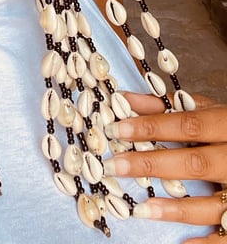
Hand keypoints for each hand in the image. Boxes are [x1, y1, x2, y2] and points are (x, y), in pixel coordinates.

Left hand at [103, 92, 226, 241]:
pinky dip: (208, 241)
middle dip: (152, 165)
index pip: (187, 125)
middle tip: (116, 166)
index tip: (118, 130)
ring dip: (176, 209)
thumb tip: (127, 99)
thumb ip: (170, 105)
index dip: (152, 127)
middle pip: (194, 164)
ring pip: (212, 204)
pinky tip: (184, 243)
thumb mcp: (208, 110)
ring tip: (142, 209)